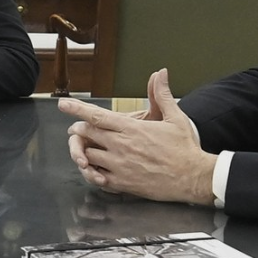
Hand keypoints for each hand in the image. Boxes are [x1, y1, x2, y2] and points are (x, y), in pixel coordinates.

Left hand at [61, 69, 217, 204]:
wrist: (193, 177)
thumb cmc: (185, 148)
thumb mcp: (175, 117)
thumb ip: (162, 94)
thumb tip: (161, 73)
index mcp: (131, 129)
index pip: (96, 116)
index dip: (77, 109)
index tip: (64, 105)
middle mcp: (121, 147)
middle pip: (87, 135)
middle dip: (79, 131)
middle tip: (78, 130)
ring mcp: (120, 167)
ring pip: (89, 156)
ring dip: (84, 152)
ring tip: (87, 150)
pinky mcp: (123, 184)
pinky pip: (97, 178)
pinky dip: (92, 173)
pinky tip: (96, 170)